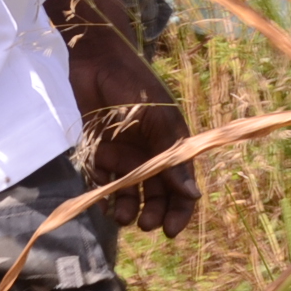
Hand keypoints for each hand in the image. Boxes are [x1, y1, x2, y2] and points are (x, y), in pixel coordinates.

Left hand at [57, 0, 198, 235]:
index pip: (181, 187)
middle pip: (155, 195)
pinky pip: (102, 179)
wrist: (97, 59)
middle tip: (144, 223)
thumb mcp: (158, 120)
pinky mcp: (99, 149)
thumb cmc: (134, 84)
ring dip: (126, 208)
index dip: (179, 210)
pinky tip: (99, 194)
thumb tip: (193, 196)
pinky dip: (101, 191)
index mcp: (171, 145)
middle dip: (151, 213)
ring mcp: (124, 153)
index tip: (169, 231)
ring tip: (120, 216)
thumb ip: (172, 158)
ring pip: (128, 192)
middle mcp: (149, 153)